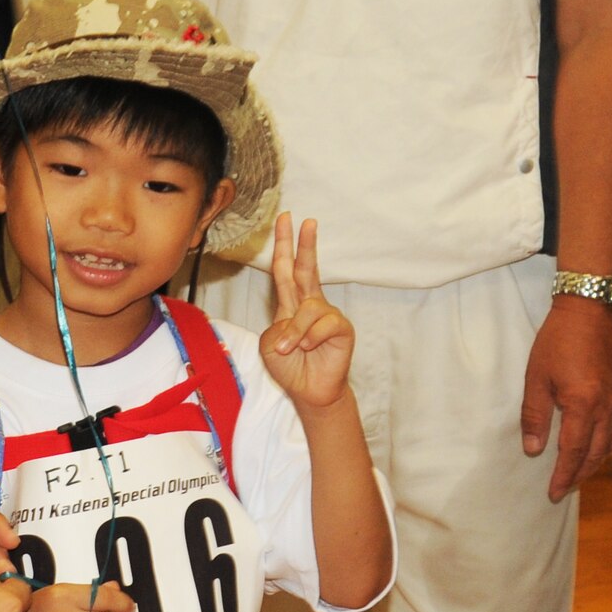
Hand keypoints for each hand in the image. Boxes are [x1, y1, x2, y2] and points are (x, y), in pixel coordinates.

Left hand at [259, 215, 354, 409]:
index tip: (285, 220)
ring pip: (308, 309)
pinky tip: (309, 349)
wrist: (309, 391)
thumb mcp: (270, 347)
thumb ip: (277, 330)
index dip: (284, 246)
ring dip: (295, 331)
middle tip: (305, 220)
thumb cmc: (290, 367)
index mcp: (290, 304)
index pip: (285, 270)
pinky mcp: (341, 327)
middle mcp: (309, 304)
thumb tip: (295, 323)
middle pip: (305, 268)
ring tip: (290, 349)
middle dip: (303, 244)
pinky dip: (310, 339)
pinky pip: (323, 325)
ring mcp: (327, 314)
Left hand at [520, 297, 611, 497]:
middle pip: (596, 452)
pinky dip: (607, 442)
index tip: (554, 493)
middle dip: (579, 474)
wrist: (592, 307)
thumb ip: (534, 417)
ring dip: (595, 461)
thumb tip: (533, 451)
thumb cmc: (558, 342)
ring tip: (579, 473)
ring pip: (611, 441)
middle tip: (564, 489)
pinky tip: (596, 445)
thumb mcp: (536, 380)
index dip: (563, 476)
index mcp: (583, 406)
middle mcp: (607, 406)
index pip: (573, 452)